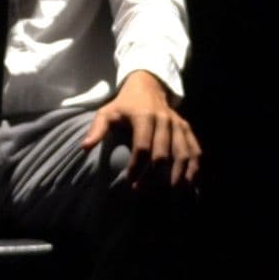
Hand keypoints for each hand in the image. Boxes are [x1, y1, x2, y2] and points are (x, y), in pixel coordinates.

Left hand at [84, 71, 199, 191]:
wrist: (148, 86)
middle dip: (154, 176)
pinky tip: (190, 184)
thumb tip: (84, 148)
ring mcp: (178, 124)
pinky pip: (194, 149)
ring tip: (171, 194)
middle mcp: (164, 120)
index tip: (130, 182)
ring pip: (182, 153)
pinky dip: (194, 167)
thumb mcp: (107, 112)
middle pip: (163, 154)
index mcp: (144, 116)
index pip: (142, 146)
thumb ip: (97, 129)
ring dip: (178, 175)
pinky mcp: (186, 128)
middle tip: (144, 191)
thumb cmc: (124, 104)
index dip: (137, 166)